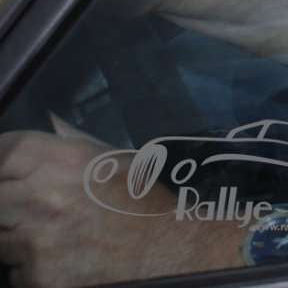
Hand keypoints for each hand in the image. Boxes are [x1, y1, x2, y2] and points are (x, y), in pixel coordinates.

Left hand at [0, 120, 235, 287]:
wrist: (168, 253)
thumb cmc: (142, 203)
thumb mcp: (115, 159)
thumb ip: (72, 140)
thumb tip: (47, 119)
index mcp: (63, 161)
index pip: (3, 150)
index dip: (0, 159)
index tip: (5, 172)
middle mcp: (43, 197)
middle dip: (7, 206)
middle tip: (29, 212)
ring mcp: (36, 240)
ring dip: (15, 241)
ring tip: (50, 239)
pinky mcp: (36, 277)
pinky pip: (14, 273)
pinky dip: (29, 271)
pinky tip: (59, 264)